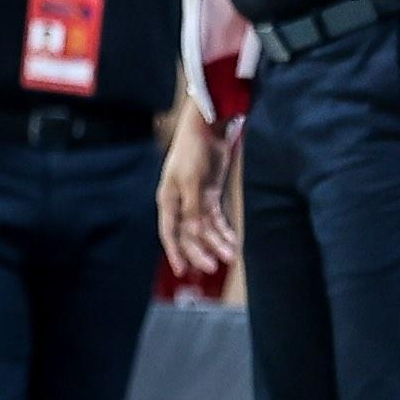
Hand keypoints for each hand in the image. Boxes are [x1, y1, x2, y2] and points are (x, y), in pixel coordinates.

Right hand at [158, 113, 237, 279]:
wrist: (209, 129)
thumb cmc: (193, 151)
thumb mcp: (192, 182)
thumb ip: (192, 209)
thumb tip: (194, 234)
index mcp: (168, 200)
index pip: (169, 232)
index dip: (175, 252)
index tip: (183, 271)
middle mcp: (180, 203)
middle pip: (188, 234)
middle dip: (200, 251)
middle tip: (214, 266)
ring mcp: (196, 200)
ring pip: (205, 228)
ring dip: (216, 242)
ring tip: (229, 254)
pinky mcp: (210, 195)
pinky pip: (216, 218)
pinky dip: (223, 230)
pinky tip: (232, 240)